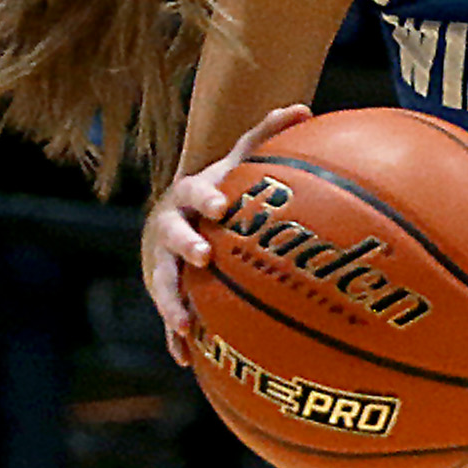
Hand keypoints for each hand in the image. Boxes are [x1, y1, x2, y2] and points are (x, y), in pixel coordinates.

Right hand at [142, 102, 308, 365]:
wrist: (179, 210)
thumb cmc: (221, 186)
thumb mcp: (238, 160)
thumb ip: (267, 134)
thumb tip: (305, 106)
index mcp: (191, 197)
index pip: (196, 193)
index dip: (207, 198)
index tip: (222, 206)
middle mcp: (170, 227)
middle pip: (172, 236)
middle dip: (184, 247)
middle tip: (203, 258)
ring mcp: (162, 259)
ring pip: (164, 282)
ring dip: (172, 303)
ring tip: (186, 325)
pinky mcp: (164, 288)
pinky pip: (169, 314)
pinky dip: (175, 336)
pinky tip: (186, 361)